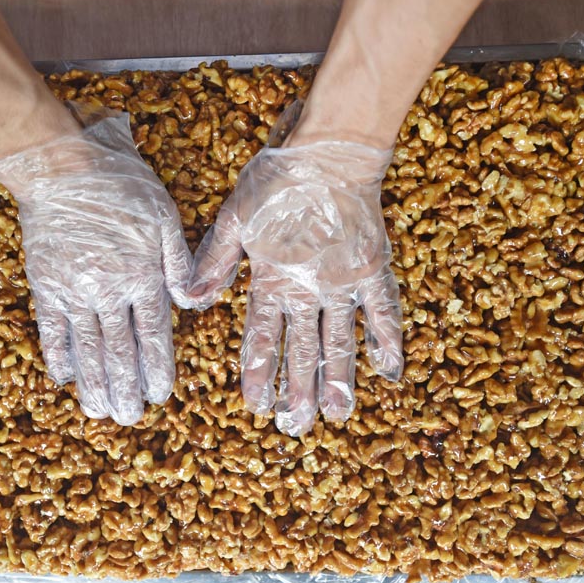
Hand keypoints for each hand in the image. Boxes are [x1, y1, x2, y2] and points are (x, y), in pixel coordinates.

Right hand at [0, 112, 191, 425]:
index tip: (161, 396)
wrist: (63, 166)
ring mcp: (73, 291)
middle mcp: (108, 292)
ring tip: (99, 411)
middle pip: (118, 352)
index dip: (157, 369)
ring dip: (94, 384)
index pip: (153, 336)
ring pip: (85, 349)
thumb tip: (191, 304)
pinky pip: (50, 329)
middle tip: (130, 419)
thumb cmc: (123, 186)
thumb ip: (180, 263)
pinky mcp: (45, 284)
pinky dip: (56, 356)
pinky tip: (62, 379)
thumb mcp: (165, 217)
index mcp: (141, 277)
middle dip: (126, 389)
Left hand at [187, 142, 403, 435]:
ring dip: (338, 382)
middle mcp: (308, 291)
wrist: (330, 154)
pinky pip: (383, 312)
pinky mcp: (372, 271)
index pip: (262, 339)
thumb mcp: (234, 219)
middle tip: (295, 428)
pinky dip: (388, 341)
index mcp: (271, 280)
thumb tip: (192, 302)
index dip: (259, 373)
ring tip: (336, 417)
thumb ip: (214, 262)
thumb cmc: (277, 183)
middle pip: (302, 352)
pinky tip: (391, 373)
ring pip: (340, 343)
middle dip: (297, 393)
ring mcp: (343, 284)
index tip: (256, 406)